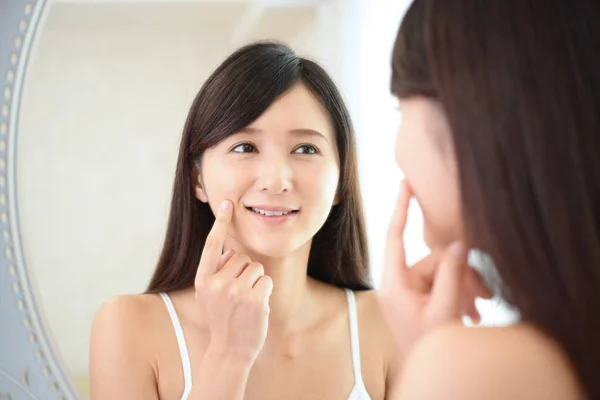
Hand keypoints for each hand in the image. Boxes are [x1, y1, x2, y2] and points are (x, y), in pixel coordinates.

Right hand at [194, 200, 271, 362]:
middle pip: (242, 257)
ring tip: (246, 302)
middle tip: (238, 295)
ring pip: (256, 268)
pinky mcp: (254, 298)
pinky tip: (256, 307)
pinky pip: (266, 280)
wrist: (230, 351)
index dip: (220, 222)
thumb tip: (232, 252)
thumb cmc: (222, 319)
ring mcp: (235, 291)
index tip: (226, 203)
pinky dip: (265, 291)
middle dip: (244, 271)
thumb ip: (217, 272)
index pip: (212, 245)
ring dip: (255, 282)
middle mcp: (217, 283)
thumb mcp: (209, 295)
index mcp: (203, 280)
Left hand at [377, 180, 491, 354]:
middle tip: (483, 297)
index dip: (400, 207)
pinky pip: (440, 284)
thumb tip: (459, 243)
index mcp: (394, 284)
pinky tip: (474, 312)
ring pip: (441, 272)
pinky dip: (458, 294)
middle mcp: (397, 284)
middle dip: (461, 274)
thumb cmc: (431, 347)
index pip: (395, 236)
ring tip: (479, 311)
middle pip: (432, 260)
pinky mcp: (417, 299)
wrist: (432, 374)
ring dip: (463, 287)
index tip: (405, 182)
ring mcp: (407, 292)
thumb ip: (451, 273)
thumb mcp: (445, 309)